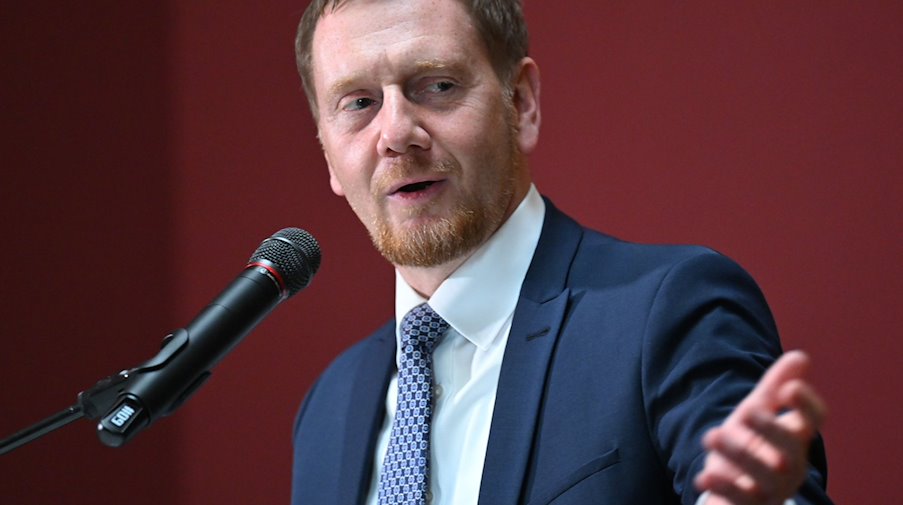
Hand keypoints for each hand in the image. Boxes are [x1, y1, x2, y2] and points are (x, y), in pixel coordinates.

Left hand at [694, 350, 826, 504]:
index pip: (814, 419)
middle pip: (790, 448)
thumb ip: (775, 386)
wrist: (736, 488)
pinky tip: (703, 477)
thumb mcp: (758, 411)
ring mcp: (772, 488)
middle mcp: (790, 464)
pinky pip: (742, 500)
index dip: (807, 405)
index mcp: (795, 436)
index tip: (789, 389)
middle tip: (747, 413)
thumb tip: (800, 356)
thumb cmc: (752, 443)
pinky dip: (723, 488)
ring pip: (764, 476)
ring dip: (739, 455)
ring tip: (710, 436)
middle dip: (770, 429)